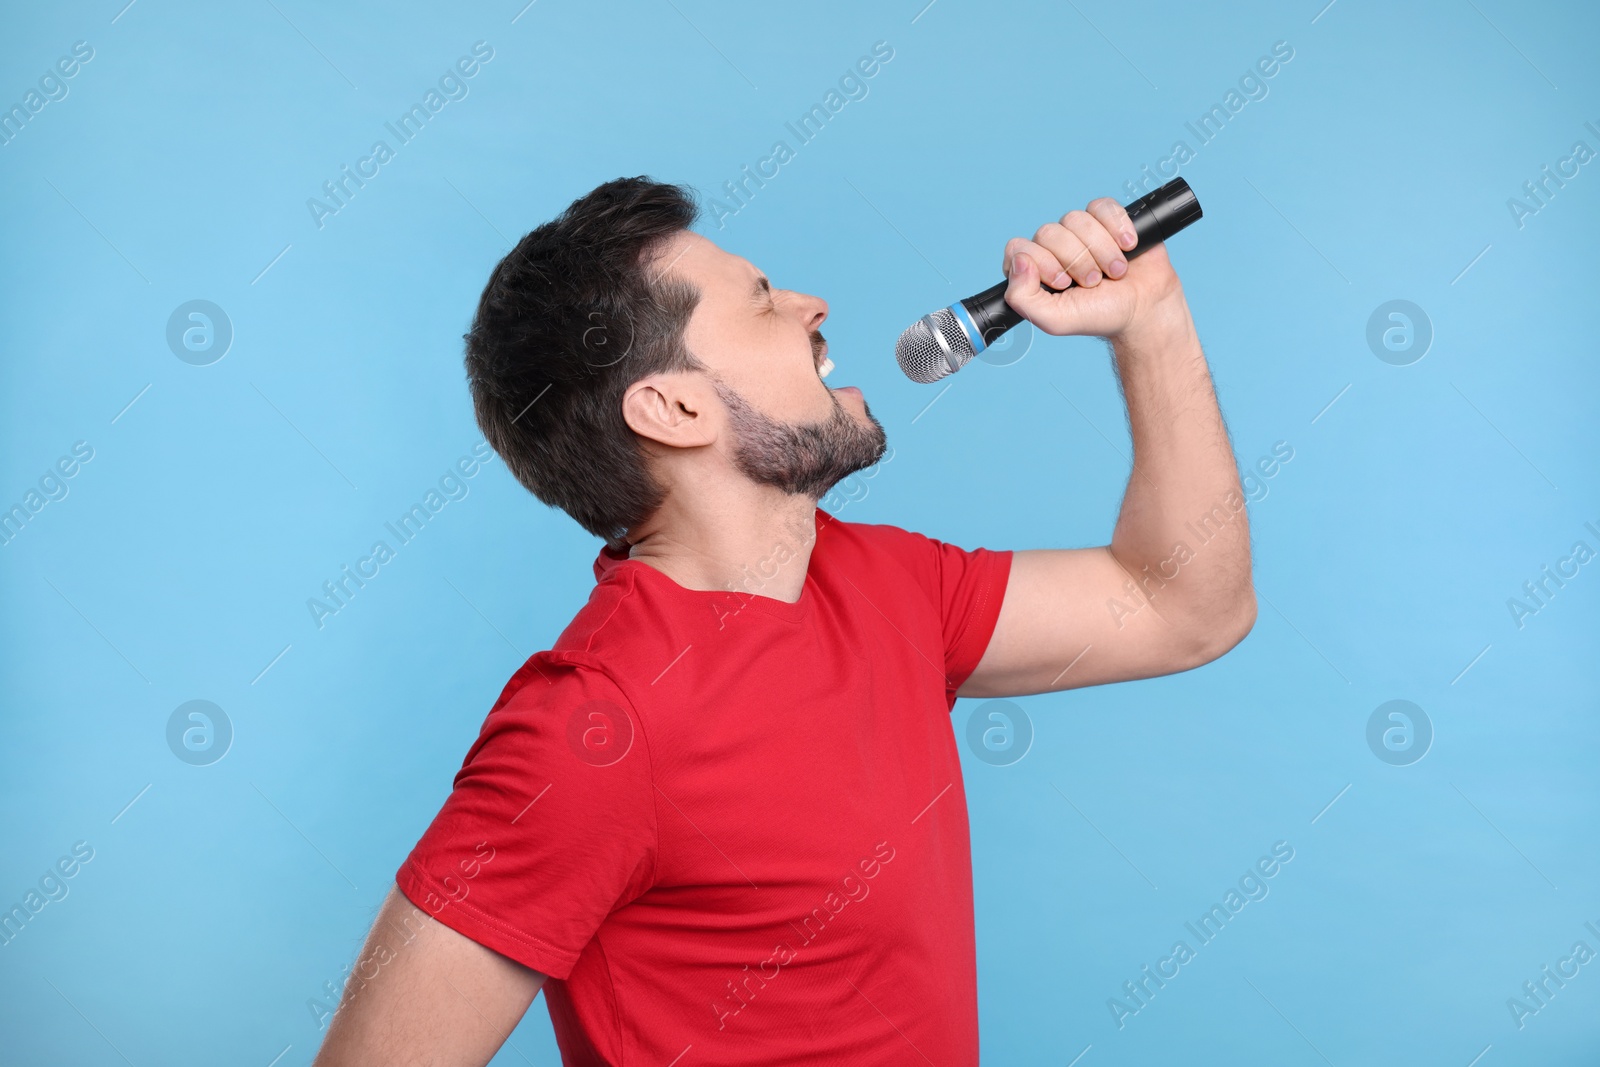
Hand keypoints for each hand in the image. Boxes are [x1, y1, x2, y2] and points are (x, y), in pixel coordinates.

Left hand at [1001, 198, 1185, 341]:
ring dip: (1101, 250)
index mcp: (1034, 270)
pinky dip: (1117, 226)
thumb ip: (1022, 298)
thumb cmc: (1099, 315)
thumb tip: (1018, 261)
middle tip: (1094, 282)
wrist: (1144, 309)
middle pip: (1049, 233)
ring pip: (1076, 219)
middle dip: (1076, 261)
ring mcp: (1080, 232)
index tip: (1064, 283)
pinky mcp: (1107, 219)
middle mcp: (1053, 248)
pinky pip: (1102, 206)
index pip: (1018, 249)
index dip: (1042, 262)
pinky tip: (1128, 245)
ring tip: (1116, 272)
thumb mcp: (1055, 320)